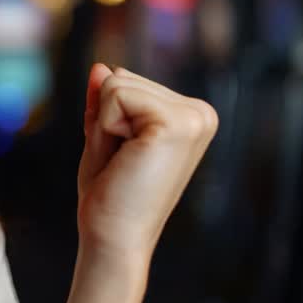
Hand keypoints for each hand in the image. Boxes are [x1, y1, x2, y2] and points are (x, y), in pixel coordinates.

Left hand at [76, 64, 217, 274]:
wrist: (114, 236)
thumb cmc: (109, 194)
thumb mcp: (104, 137)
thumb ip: (104, 100)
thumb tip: (101, 66)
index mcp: (191, 116)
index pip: (126, 82)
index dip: (107, 120)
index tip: (121, 157)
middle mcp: (201, 113)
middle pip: (121, 78)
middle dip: (104, 121)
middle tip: (120, 163)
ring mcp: (194, 117)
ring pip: (115, 84)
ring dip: (105, 126)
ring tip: (124, 162)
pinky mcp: (177, 123)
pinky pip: (115, 94)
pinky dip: (105, 128)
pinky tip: (125, 158)